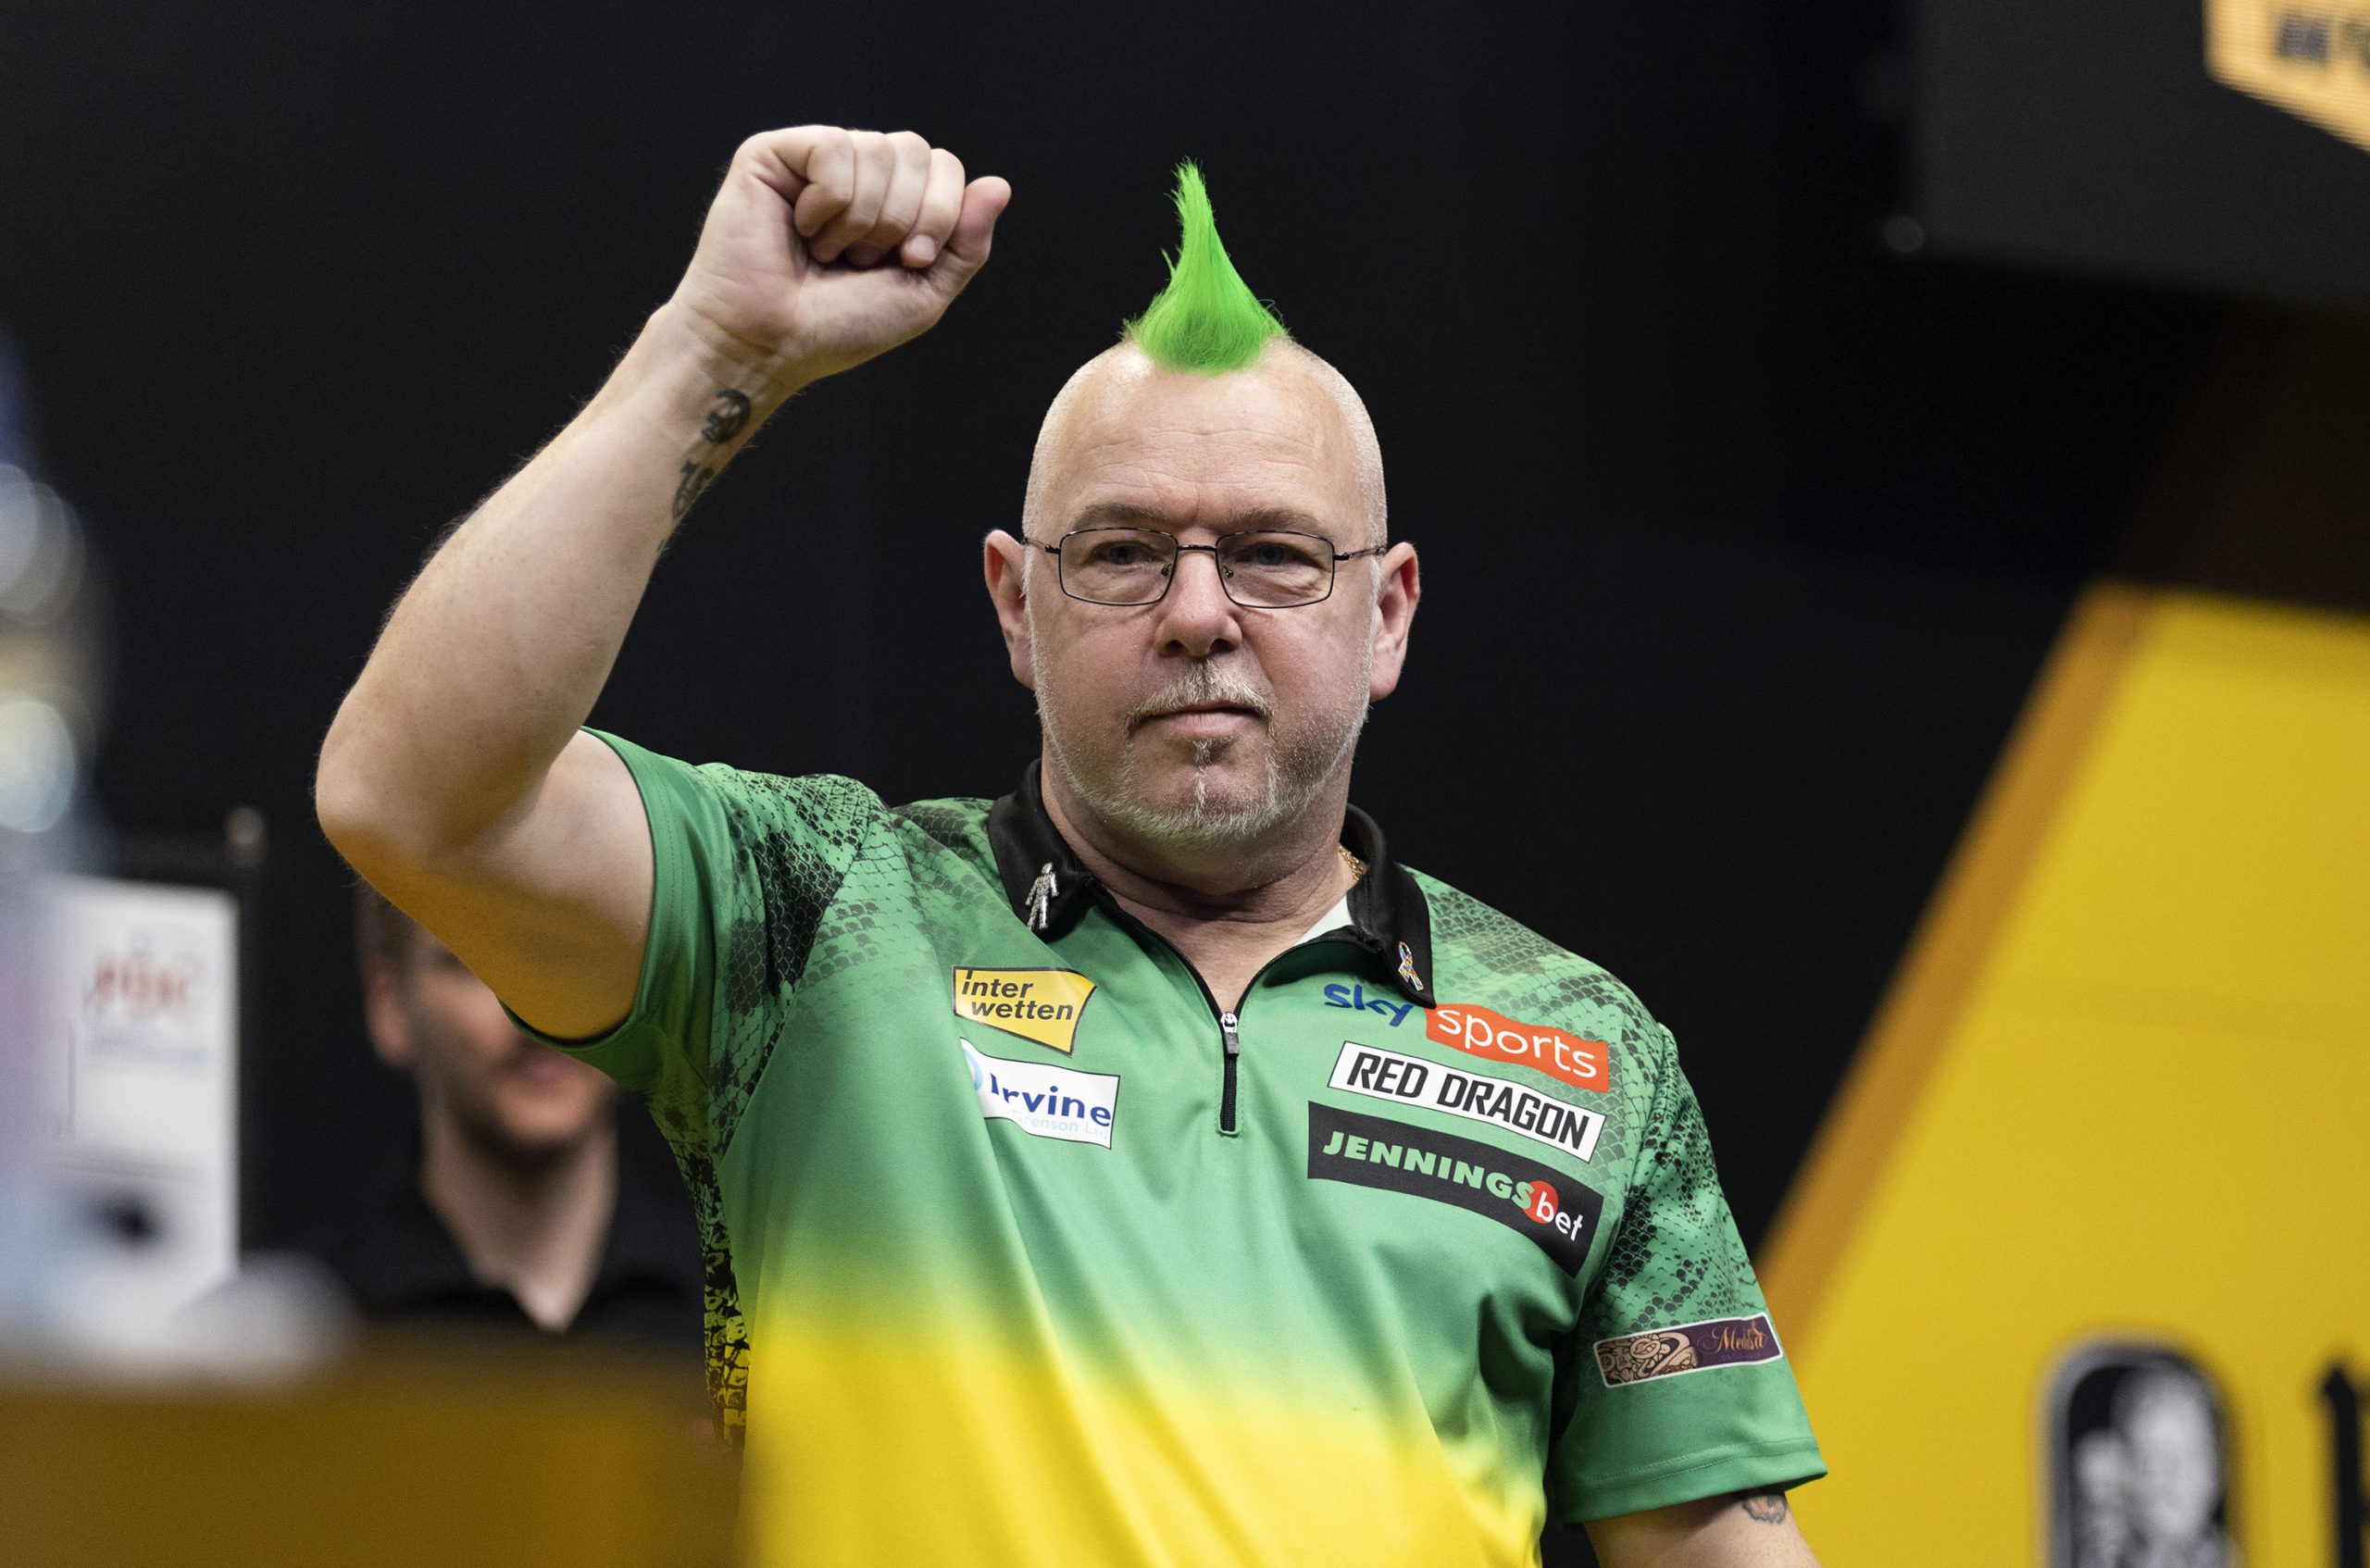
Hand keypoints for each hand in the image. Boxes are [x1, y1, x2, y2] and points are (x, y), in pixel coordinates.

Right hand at [666, 126, 1010, 388]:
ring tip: (828, 251)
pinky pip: (833, 148)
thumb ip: (966, 242)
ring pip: (877, 149)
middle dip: (904, 217)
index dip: (941, 212)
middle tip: (863, 260)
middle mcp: (857, 173)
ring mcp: (814, 159)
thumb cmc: (839, 326)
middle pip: (918, 150)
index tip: (912, 261)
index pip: (945, 166)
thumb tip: (999, 184)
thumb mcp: (923, 292)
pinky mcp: (773, 153)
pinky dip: (827, 202)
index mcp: (893, 199)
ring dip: (861, 219)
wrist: (771, 344)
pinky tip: (801, 227)